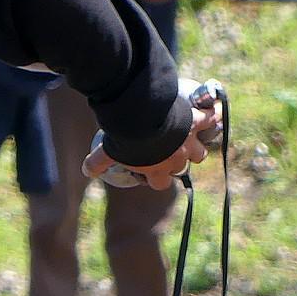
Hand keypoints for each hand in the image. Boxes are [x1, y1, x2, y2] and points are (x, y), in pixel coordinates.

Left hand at [81, 106, 220, 189]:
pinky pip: (211, 119)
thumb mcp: (108, 151)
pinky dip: (211, 116)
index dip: (155, 179)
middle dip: (175, 161)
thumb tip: (86, 171)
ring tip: (186, 136)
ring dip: (194, 146)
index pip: (160, 184)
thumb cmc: (125, 137)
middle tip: (163, 150)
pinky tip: (209, 112)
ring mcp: (190, 141)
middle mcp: (178, 159)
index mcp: (158, 170)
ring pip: (200, 151)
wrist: (143, 115)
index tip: (147, 170)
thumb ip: (97, 163)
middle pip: (182, 167)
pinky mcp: (197, 121)